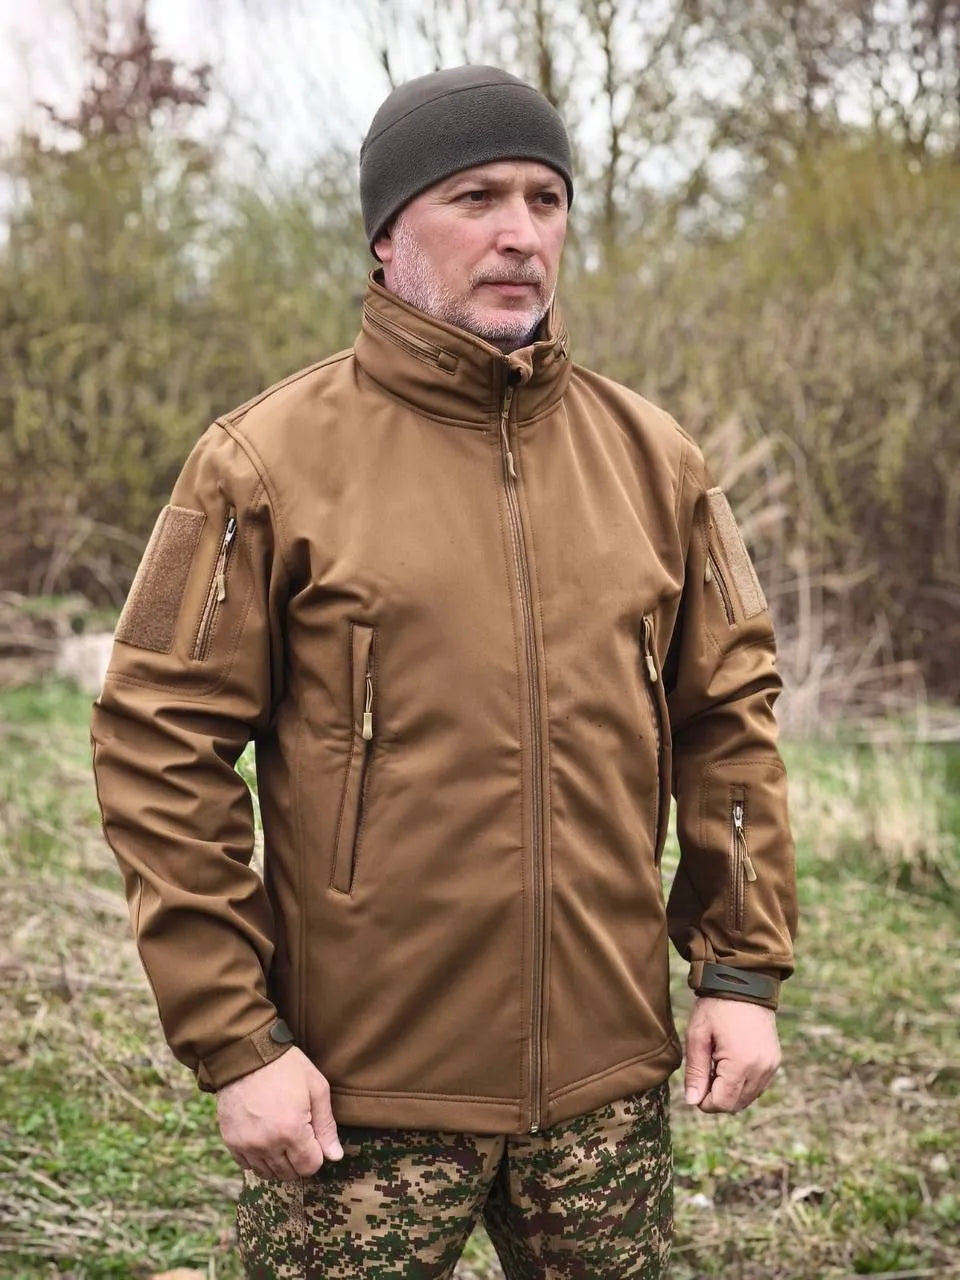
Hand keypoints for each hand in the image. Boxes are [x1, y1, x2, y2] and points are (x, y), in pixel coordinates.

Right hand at [216, 1046, 343, 1179]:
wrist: (247, 1054)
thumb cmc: (287, 1067)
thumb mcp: (316, 1088)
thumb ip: (327, 1126)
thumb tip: (335, 1156)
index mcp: (291, 1131)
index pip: (309, 1167)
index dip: (316, 1154)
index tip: (312, 1136)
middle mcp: (267, 1144)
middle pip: (289, 1174)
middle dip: (298, 1159)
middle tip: (297, 1134)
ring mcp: (246, 1145)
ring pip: (268, 1173)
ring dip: (278, 1161)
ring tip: (280, 1135)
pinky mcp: (231, 1142)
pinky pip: (247, 1165)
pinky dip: (258, 1157)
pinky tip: (263, 1136)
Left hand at [683, 997, 780, 1113]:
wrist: (744, 984)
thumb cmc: (716, 1007)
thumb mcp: (698, 1036)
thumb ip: (696, 1072)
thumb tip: (693, 1102)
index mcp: (741, 1064)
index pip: (722, 1104)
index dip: (704, 1100)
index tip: (696, 1082)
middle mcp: (761, 1070)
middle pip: (736, 1105)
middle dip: (717, 1096)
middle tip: (705, 1071)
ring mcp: (771, 1066)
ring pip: (748, 1098)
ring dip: (730, 1090)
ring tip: (717, 1063)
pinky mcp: (774, 1061)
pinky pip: (757, 1086)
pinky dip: (742, 1083)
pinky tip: (730, 1062)